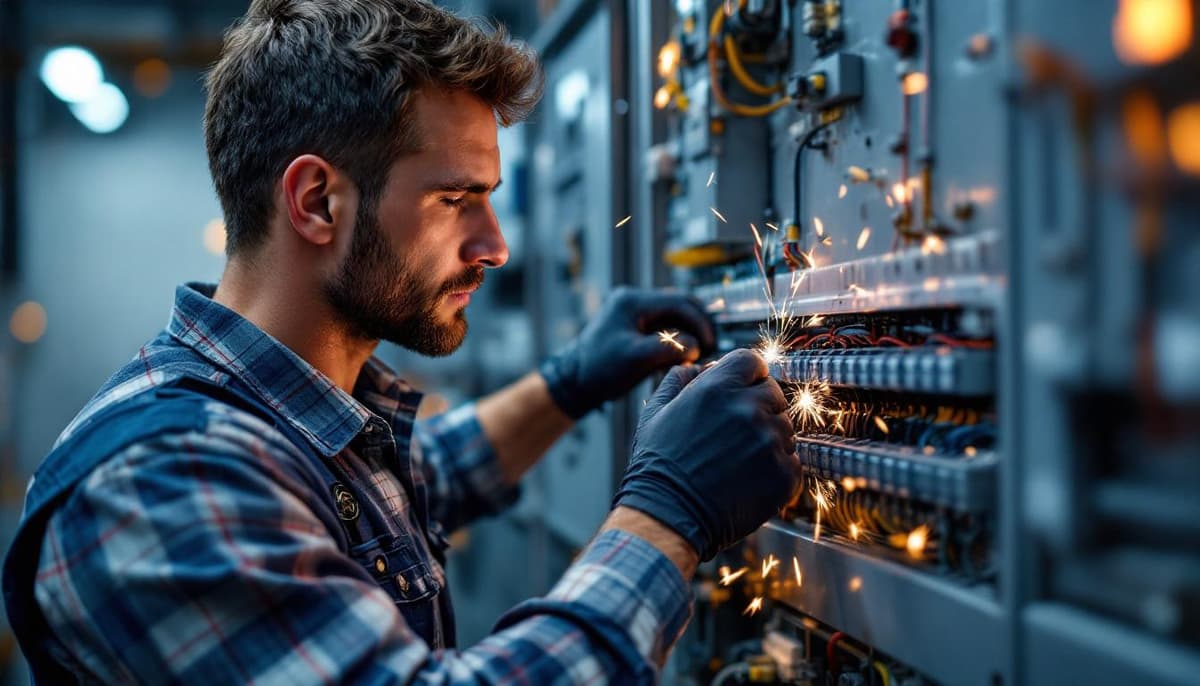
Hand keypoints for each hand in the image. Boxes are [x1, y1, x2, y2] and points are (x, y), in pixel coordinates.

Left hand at [538, 287, 715, 418]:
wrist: (575, 381)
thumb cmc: (599, 370)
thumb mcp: (637, 359)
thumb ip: (669, 348)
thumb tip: (695, 345)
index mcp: (632, 301)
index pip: (678, 302)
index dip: (699, 322)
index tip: (710, 342)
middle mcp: (634, 300)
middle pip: (680, 304)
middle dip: (698, 324)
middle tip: (710, 346)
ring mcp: (635, 312)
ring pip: (675, 315)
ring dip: (689, 331)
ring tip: (699, 352)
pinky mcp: (636, 325)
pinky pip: (666, 326)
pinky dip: (678, 338)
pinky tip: (684, 354)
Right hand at [612, 349, 799, 560]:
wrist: (668, 515)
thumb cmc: (657, 466)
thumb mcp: (656, 412)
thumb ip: (678, 379)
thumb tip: (699, 366)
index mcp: (717, 388)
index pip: (753, 361)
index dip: (749, 375)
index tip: (743, 390)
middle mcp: (747, 409)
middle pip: (774, 393)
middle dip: (759, 407)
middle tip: (735, 434)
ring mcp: (769, 442)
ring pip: (785, 428)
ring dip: (768, 439)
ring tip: (737, 461)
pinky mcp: (784, 474)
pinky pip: (792, 461)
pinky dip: (776, 470)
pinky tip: (748, 480)